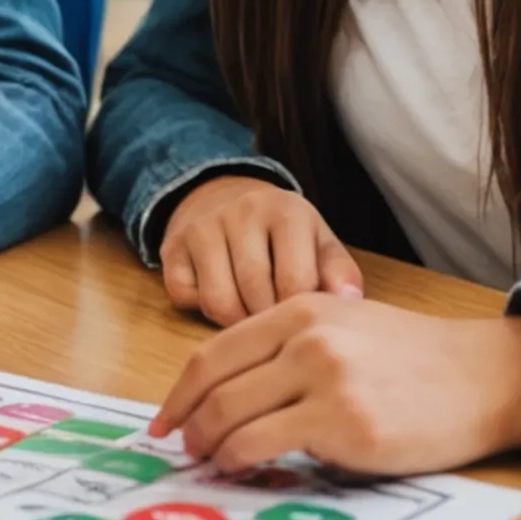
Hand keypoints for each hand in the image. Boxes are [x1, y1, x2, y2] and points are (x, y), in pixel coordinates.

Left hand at [150, 294, 520, 474]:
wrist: (485, 376)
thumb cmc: (416, 359)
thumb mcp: (346, 326)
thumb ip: (291, 346)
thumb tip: (235, 390)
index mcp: (300, 311)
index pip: (214, 351)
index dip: (181, 391)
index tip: (167, 417)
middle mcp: (306, 339)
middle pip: (215, 385)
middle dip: (188, 422)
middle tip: (183, 446)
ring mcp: (324, 380)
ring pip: (232, 415)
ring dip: (210, 445)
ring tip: (211, 461)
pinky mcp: (344, 424)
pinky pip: (265, 444)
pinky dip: (240, 459)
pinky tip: (241, 467)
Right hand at [158, 175, 362, 324]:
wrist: (223, 196)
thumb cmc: (283, 235)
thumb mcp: (319, 244)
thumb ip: (340, 273)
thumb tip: (348, 302)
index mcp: (287, 210)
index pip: (295, 281)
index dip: (299, 312)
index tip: (301, 317)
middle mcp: (241, 212)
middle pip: (255, 293)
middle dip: (267, 320)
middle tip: (275, 323)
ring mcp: (201, 227)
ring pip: (217, 302)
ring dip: (235, 321)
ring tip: (249, 312)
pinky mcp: (171, 246)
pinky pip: (184, 298)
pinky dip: (200, 309)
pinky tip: (219, 295)